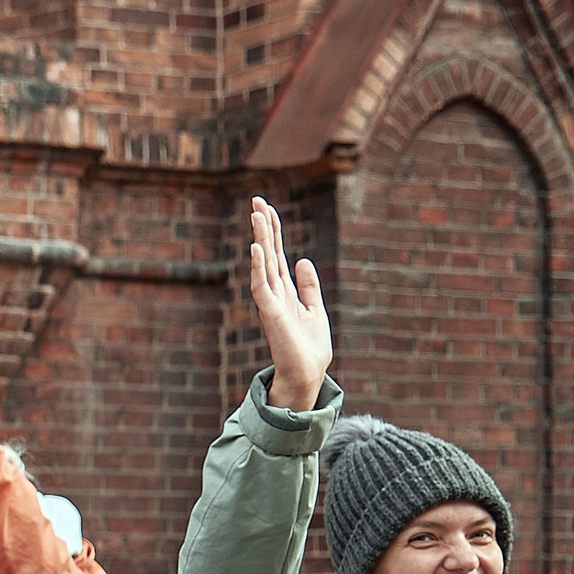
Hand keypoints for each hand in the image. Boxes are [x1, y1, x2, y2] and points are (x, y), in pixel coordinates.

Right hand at [247, 198, 330, 410]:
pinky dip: (259, 266)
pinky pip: (262, 285)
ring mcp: (271, 301)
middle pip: (269, 252)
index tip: (267, 207)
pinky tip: (258, 248)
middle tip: (257, 200)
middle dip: (264, 226)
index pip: (278, 253)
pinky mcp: (271, 313)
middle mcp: (275, 292)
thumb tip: (304, 261)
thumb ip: (309, 287)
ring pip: (263, 263)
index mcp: (286, 290)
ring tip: (257, 215)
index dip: (274, 230)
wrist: (309, 373)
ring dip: (261, 238)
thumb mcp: (316, 310)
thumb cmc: (310, 348)